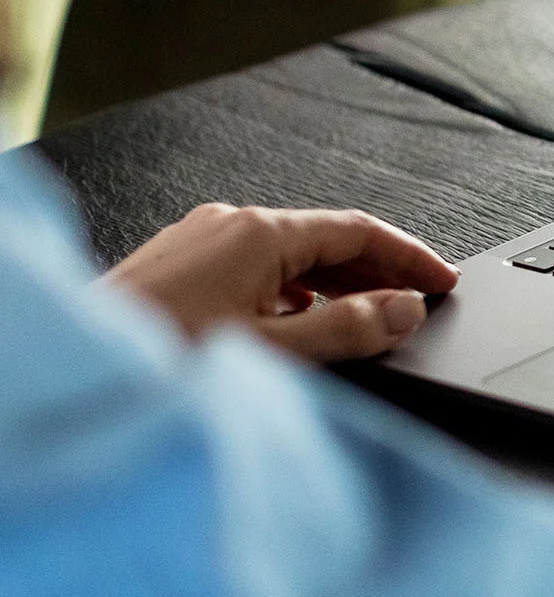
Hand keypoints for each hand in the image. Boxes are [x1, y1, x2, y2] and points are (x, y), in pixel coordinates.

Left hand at [104, 203, 458, 361]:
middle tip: (417, 307)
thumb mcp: (270, 353)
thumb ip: (347, 331)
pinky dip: (293, 296)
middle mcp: (227, 225)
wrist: (69, 371)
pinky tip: (297, 331)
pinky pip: (254, 272)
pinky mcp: (175, 270)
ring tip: (367, 325)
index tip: (443, 281)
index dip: (410, 258)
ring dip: (333, 289)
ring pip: (289, 259)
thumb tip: (403, 310)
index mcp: (256, 233)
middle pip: (325, 242)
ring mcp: (197, 244)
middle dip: (376, 276)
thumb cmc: (151, 363)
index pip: (358, 232)